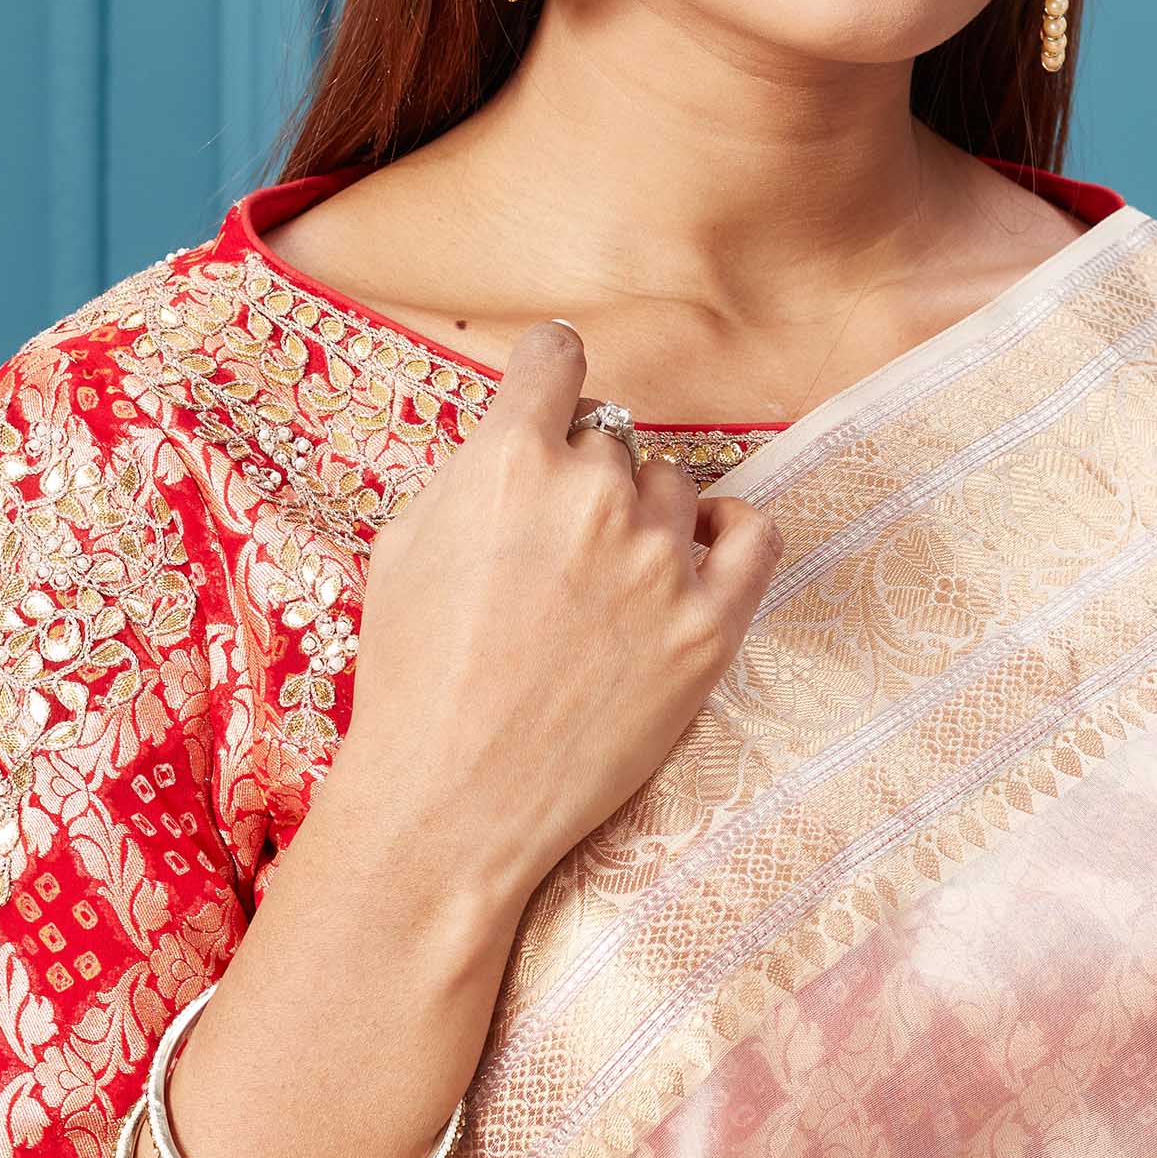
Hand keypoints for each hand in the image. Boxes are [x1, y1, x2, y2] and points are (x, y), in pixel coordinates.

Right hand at [333, 320, 782, 906]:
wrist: (453, 800)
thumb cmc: (413, 679)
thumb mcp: (404, 546)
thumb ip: (470, 474)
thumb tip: (517, 439)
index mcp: (510, 461)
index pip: (556, 357)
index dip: (550, 374)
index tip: (552, 394)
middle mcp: (593, 494)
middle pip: (609, 439)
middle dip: (582, 479)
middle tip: (552, 552)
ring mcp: (659, 561)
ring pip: (671, 487)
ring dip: (643, 517)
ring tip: (604, 583)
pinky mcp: (708, 627)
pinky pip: (752, 538)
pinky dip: (729, 533)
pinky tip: (702, 548)